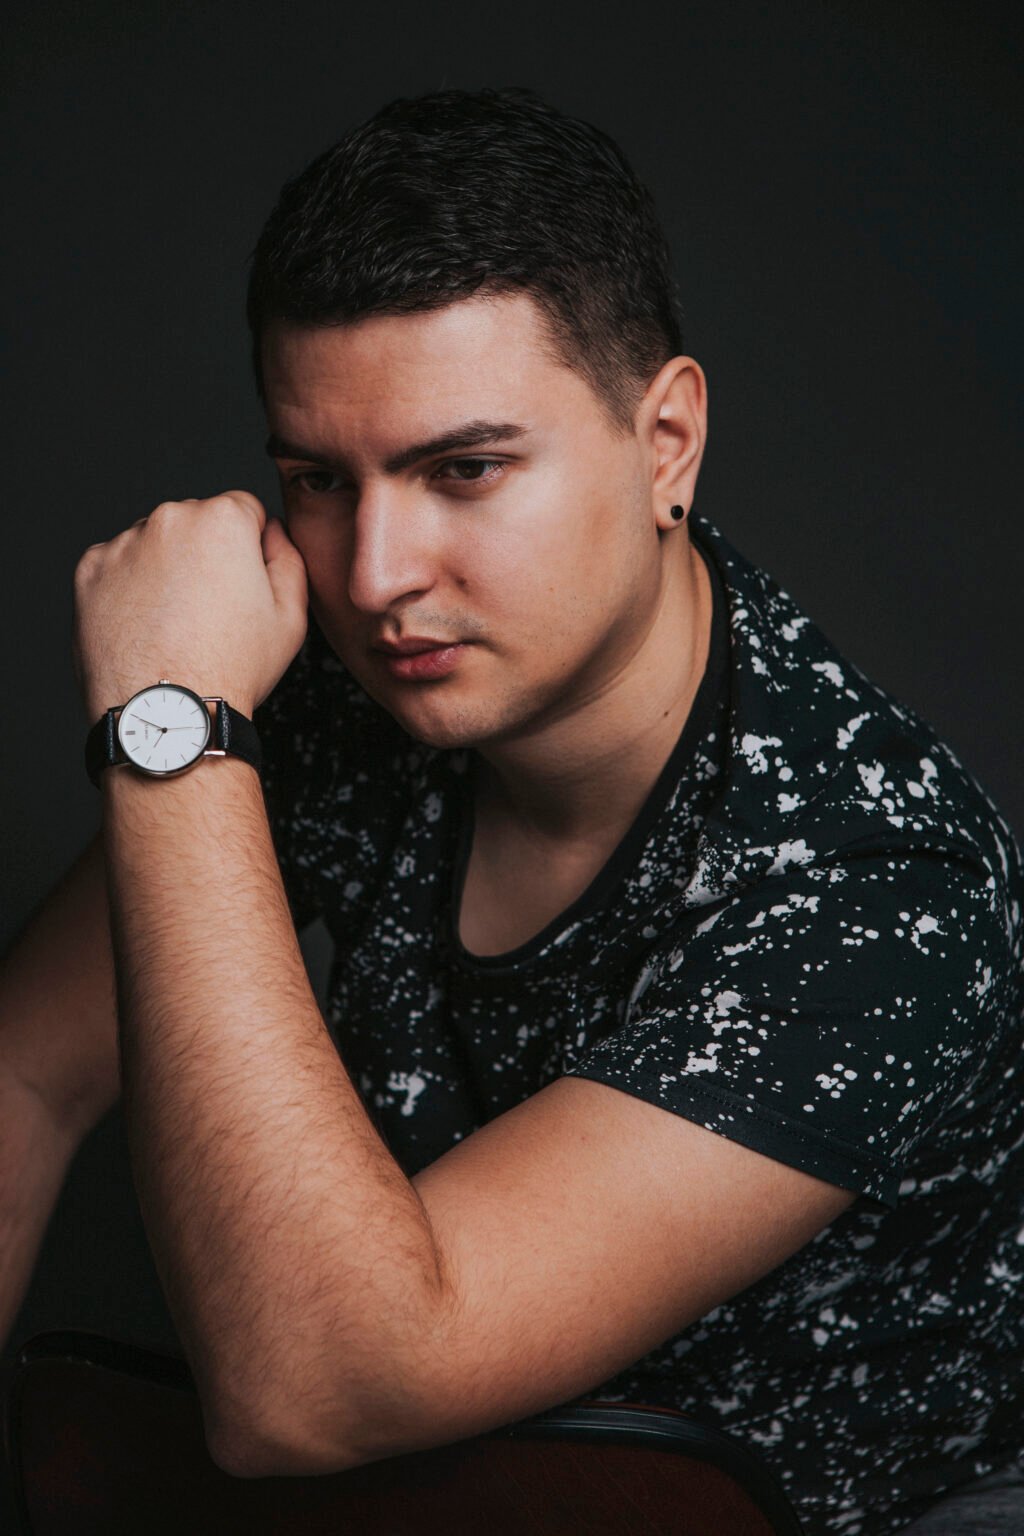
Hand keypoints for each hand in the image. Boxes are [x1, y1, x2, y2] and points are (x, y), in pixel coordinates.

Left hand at [73, 491, 308, 722]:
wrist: (168, 712)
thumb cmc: (229, 669)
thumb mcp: (291, 617)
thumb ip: (289, 558)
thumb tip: (273, 534)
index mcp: (221, 521)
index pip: (244, 508)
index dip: (251, 547)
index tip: (244, 582)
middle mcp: (168, 520)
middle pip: (196, 522)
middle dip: (205, 554)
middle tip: (211, 609)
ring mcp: (124, 544)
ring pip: (155, 543)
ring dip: (166, 568)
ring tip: (176, 622)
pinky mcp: (90, 571)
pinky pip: (118, 566)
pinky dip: (130, 587)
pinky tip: (148, 624)